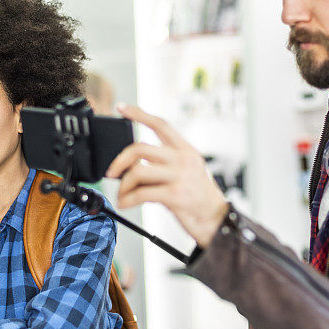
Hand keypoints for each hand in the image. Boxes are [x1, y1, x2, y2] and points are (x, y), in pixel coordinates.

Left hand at [106, 104, 228, 247]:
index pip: (161, 124)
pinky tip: (124, 204)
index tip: (121, 108)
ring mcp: (180, 177)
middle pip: (140, 148)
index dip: (139, 114)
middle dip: (119, 161)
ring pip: (137, 171)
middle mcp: (184, 159)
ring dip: (123, 185)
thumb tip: (134, 162)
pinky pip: (141, 193)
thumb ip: (166, 163)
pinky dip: (127, 200)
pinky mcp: (175, 195)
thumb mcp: (188, 172)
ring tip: (121, 195)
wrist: (216, 220)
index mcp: (186, 150)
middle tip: (112, 173)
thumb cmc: (199, 198)